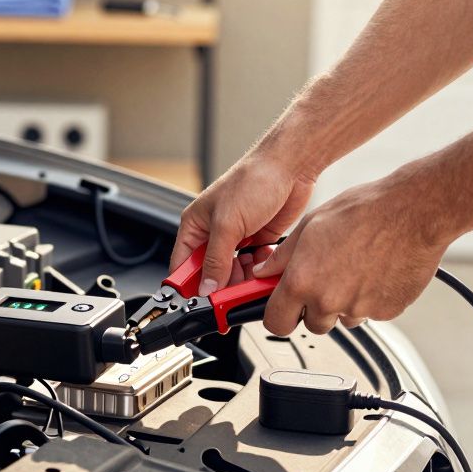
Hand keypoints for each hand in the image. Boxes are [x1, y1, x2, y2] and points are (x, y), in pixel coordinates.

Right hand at [171, 151, 315, 295]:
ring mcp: (237, 238)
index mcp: (195, 225)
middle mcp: (214, 233)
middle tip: (230, 296)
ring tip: (251, 279)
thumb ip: (216, 259)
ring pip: (233, 273)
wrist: (290, 168)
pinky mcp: (258, 240)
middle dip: (220, 285)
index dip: (188, 286)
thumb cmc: (253, 180)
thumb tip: (206, 287)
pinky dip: (259, 271)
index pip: (183, 264)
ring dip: (242, 280)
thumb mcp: (227, 224)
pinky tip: (264, 266)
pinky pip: (254, 266)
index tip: (198, 303)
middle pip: (210, 273)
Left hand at [251, 172, 455, 334]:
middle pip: (312, 324)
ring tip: (355, 268)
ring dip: (344, 303)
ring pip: (342, 319)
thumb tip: (265, 272)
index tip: (283, 309)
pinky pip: (370, 313)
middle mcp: (329, 301)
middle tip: (327, 279)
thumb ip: (283, 257)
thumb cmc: (364, 211)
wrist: (413, 212)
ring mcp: (359, 309)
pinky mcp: (387, 312)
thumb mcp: (311, 225)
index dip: (279, 316)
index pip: (276, 323)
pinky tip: (375, 271)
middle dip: (314, 308)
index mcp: (303, 281)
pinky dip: (370, 299)